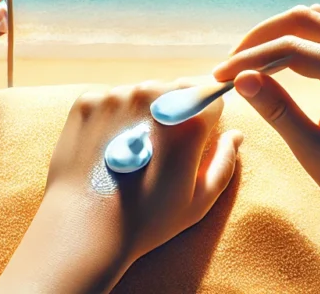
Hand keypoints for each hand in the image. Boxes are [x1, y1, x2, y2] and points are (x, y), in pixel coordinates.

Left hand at [0, 81, 242, 293]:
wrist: (84, 228)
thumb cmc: (146, 220)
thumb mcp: (199, 200)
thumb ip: (224, 162)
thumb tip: (235, 135)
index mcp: (188, 118)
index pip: (210, 97)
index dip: (205, 119)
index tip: (192, 142)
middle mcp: (153, 97)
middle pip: (174, 91)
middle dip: (173, 113)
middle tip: (158, 152)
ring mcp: (116, 95)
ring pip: (140, 94)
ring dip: (140, 113)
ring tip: (130, 152)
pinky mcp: (87, 100)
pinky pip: (108, 100)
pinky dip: (110, 118)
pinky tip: (106, 148)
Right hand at [214, 6, 319, 293]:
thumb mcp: (314, 151)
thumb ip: (278, 111)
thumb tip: (241, 78)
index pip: (290, 49)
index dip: (249, 59)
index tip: (218, 77)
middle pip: (300, 21)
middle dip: (259, 40)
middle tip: (229, 68)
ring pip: (314, 19)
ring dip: (278, 33)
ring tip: (249, 61)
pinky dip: (303, 33)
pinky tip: (282, 52)